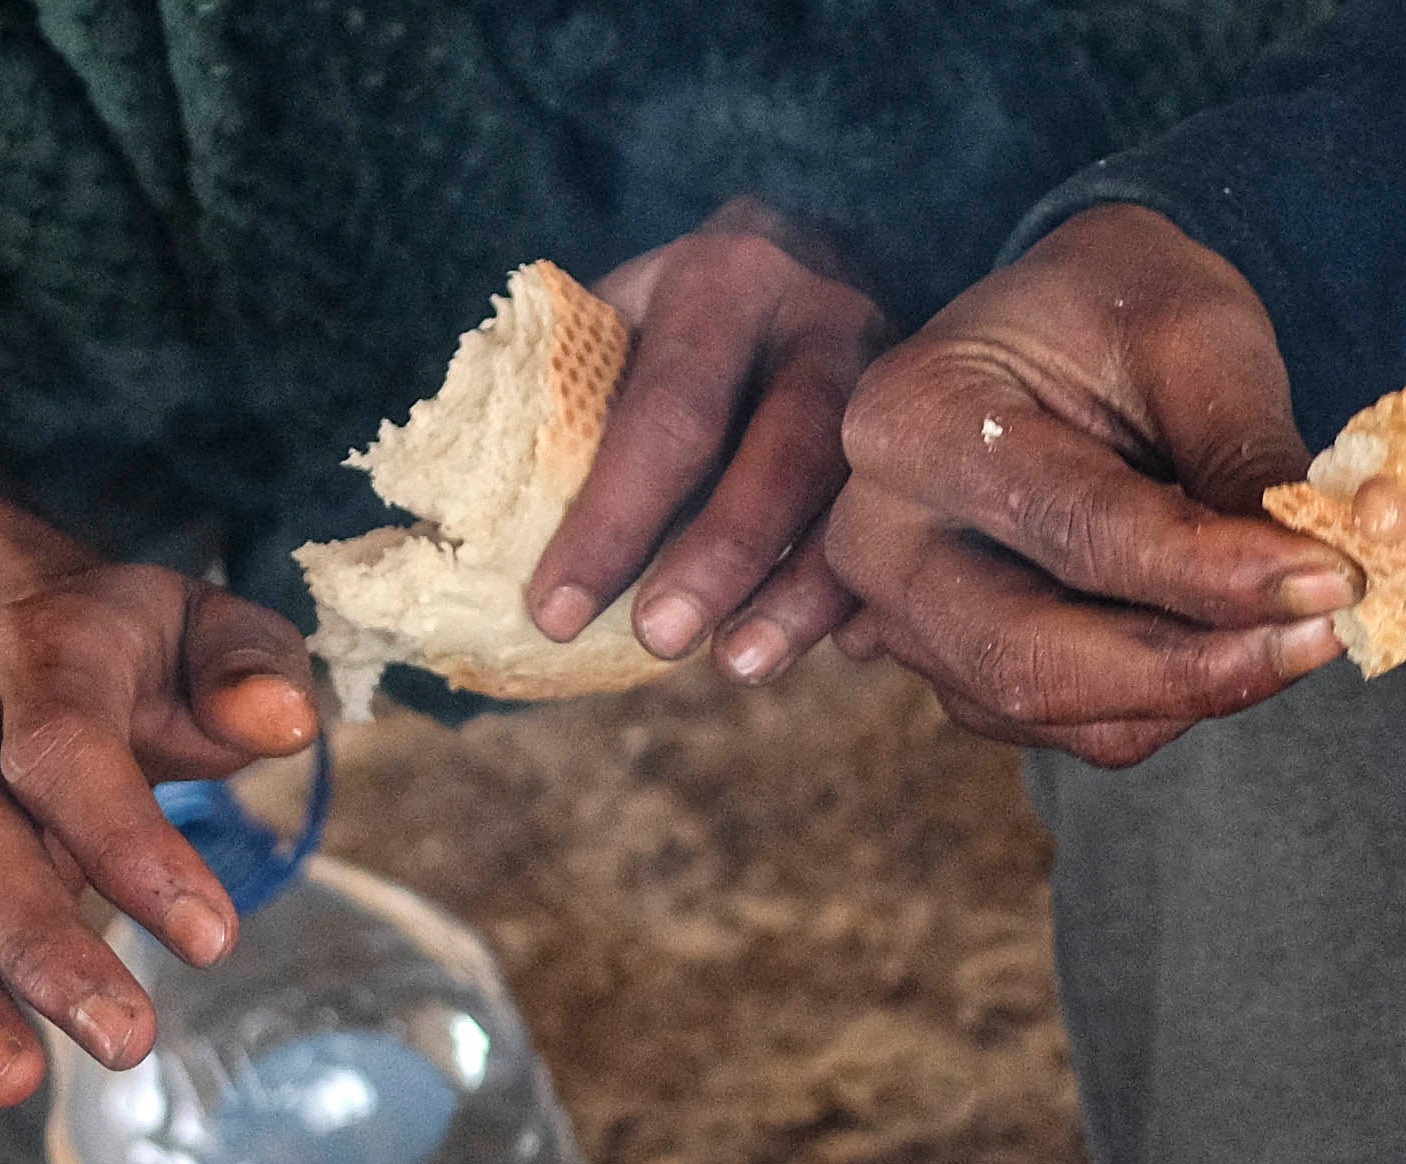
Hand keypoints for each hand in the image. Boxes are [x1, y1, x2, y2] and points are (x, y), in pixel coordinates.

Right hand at [0, 400, 321, 1106]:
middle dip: (41, 951)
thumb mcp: (212, 627)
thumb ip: (250, 667)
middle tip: (125, 1043)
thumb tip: (281, 721)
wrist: (15, 626)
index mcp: (43, 662)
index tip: (214, 941)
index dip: (129, 844)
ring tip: (11, 1087)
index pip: (65, 752)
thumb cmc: (144, 652)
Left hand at [527, 199, 890, 684]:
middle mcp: (824, 317)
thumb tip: (471, 518)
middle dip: (718, 559)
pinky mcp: (934, 429)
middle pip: (785, 453)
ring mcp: (897, 376)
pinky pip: (912, 523)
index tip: (555, 611)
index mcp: (725, 280)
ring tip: (740, 666)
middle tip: (659, 642)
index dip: (612, 520)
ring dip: (801, 595)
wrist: (822, 255)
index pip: (668, 411)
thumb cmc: (690, 315)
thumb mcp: (628, 313)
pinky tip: (843, 648)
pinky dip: (873, 591)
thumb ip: (570, 391)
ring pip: (861, 500)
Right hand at [830, 206, 1355, 764]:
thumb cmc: (1122, 309)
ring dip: (1196, 692)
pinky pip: (1079, 729)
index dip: (1211, 571)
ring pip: (1059, 712)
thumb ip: (1248, 446)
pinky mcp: (965, 673)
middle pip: (1034, 658)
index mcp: (912, 421)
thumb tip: (1350, 548)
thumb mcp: (1197, 334)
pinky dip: (1173, 701)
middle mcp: (880, 537)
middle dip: (1194, 668)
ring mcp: (908, 620)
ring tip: (1302, 630)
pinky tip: (1239, 641)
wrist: (1070, 332)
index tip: (1335, 579)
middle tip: (1323, 637)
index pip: (1075, 527)